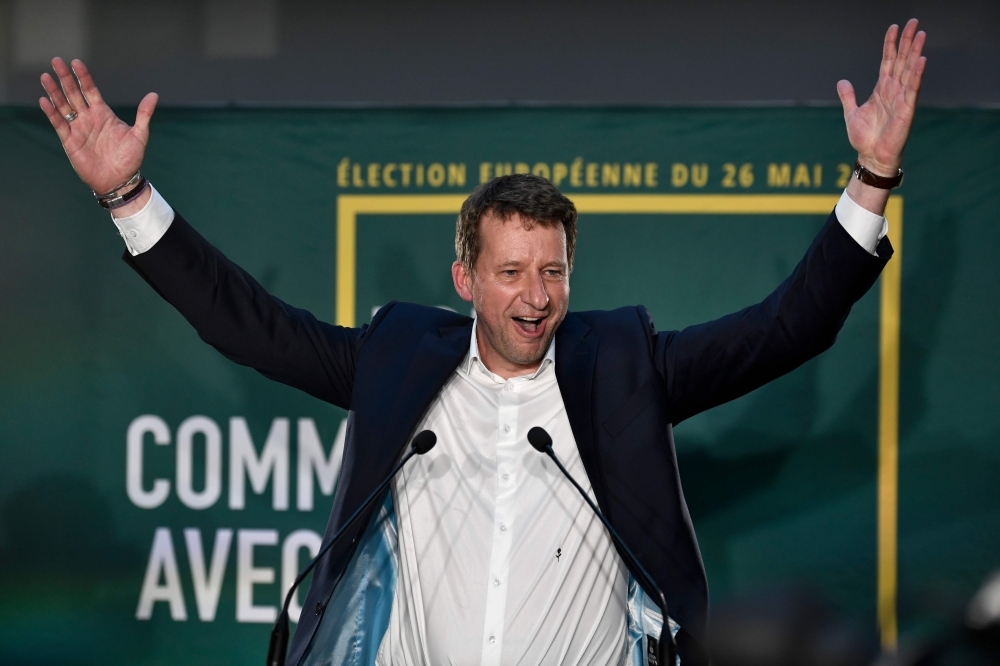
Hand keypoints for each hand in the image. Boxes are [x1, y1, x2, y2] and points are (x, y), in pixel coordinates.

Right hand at [39, 58, 157, 194]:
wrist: (119, 180)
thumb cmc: (130, 159)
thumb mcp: (139, 135)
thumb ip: (144, 114)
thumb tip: (154, 95)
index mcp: (103, 113)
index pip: (90, 90)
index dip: (83, 77)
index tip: (76, 62)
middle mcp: (88, 118)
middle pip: (74, 94)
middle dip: (65, 78)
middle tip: (56, 61)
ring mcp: (78, 128)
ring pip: (63, 106)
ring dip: (54, 92)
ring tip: (46, 76)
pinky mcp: (70, 140)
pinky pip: (59, 124)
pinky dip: (52, 112)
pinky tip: (45, 100)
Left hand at [837, 19, 926, 176]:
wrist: (871, 157)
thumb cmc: (865, 138)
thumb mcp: (851, 113)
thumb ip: (848, 96)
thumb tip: (842, 81)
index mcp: (881, 90)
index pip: (887, 61)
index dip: (890, 45)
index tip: (894, 28)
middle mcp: (893, 91)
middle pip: (902, 60)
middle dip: (907, 41)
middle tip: (914, 22)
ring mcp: (901, 99)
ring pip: (909, 70)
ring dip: (915, 52)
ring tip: (921, 34)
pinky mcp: (906, 110)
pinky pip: (912, 89)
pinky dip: (916, 75)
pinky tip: (921, 60)